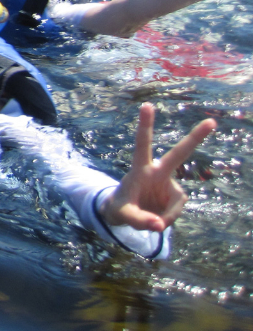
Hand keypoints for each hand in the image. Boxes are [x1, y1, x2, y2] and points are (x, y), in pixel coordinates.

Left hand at [100, 103, 217, 230]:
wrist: (125, 212)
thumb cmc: (120, 207)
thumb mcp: (122, 216)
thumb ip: (139, 221)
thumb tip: (160, 225)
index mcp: (140, 169)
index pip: (142, 145)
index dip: (145, 126)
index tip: (147, 105)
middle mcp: (157, 172)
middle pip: (179, 154)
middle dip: (196, 138)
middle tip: (212, 122)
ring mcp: (168, 183)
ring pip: (176, 204)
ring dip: (165, 216)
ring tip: (148, 220)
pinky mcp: (175, 195)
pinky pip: (175, 212)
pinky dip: (167, 219)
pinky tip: (156, 219)